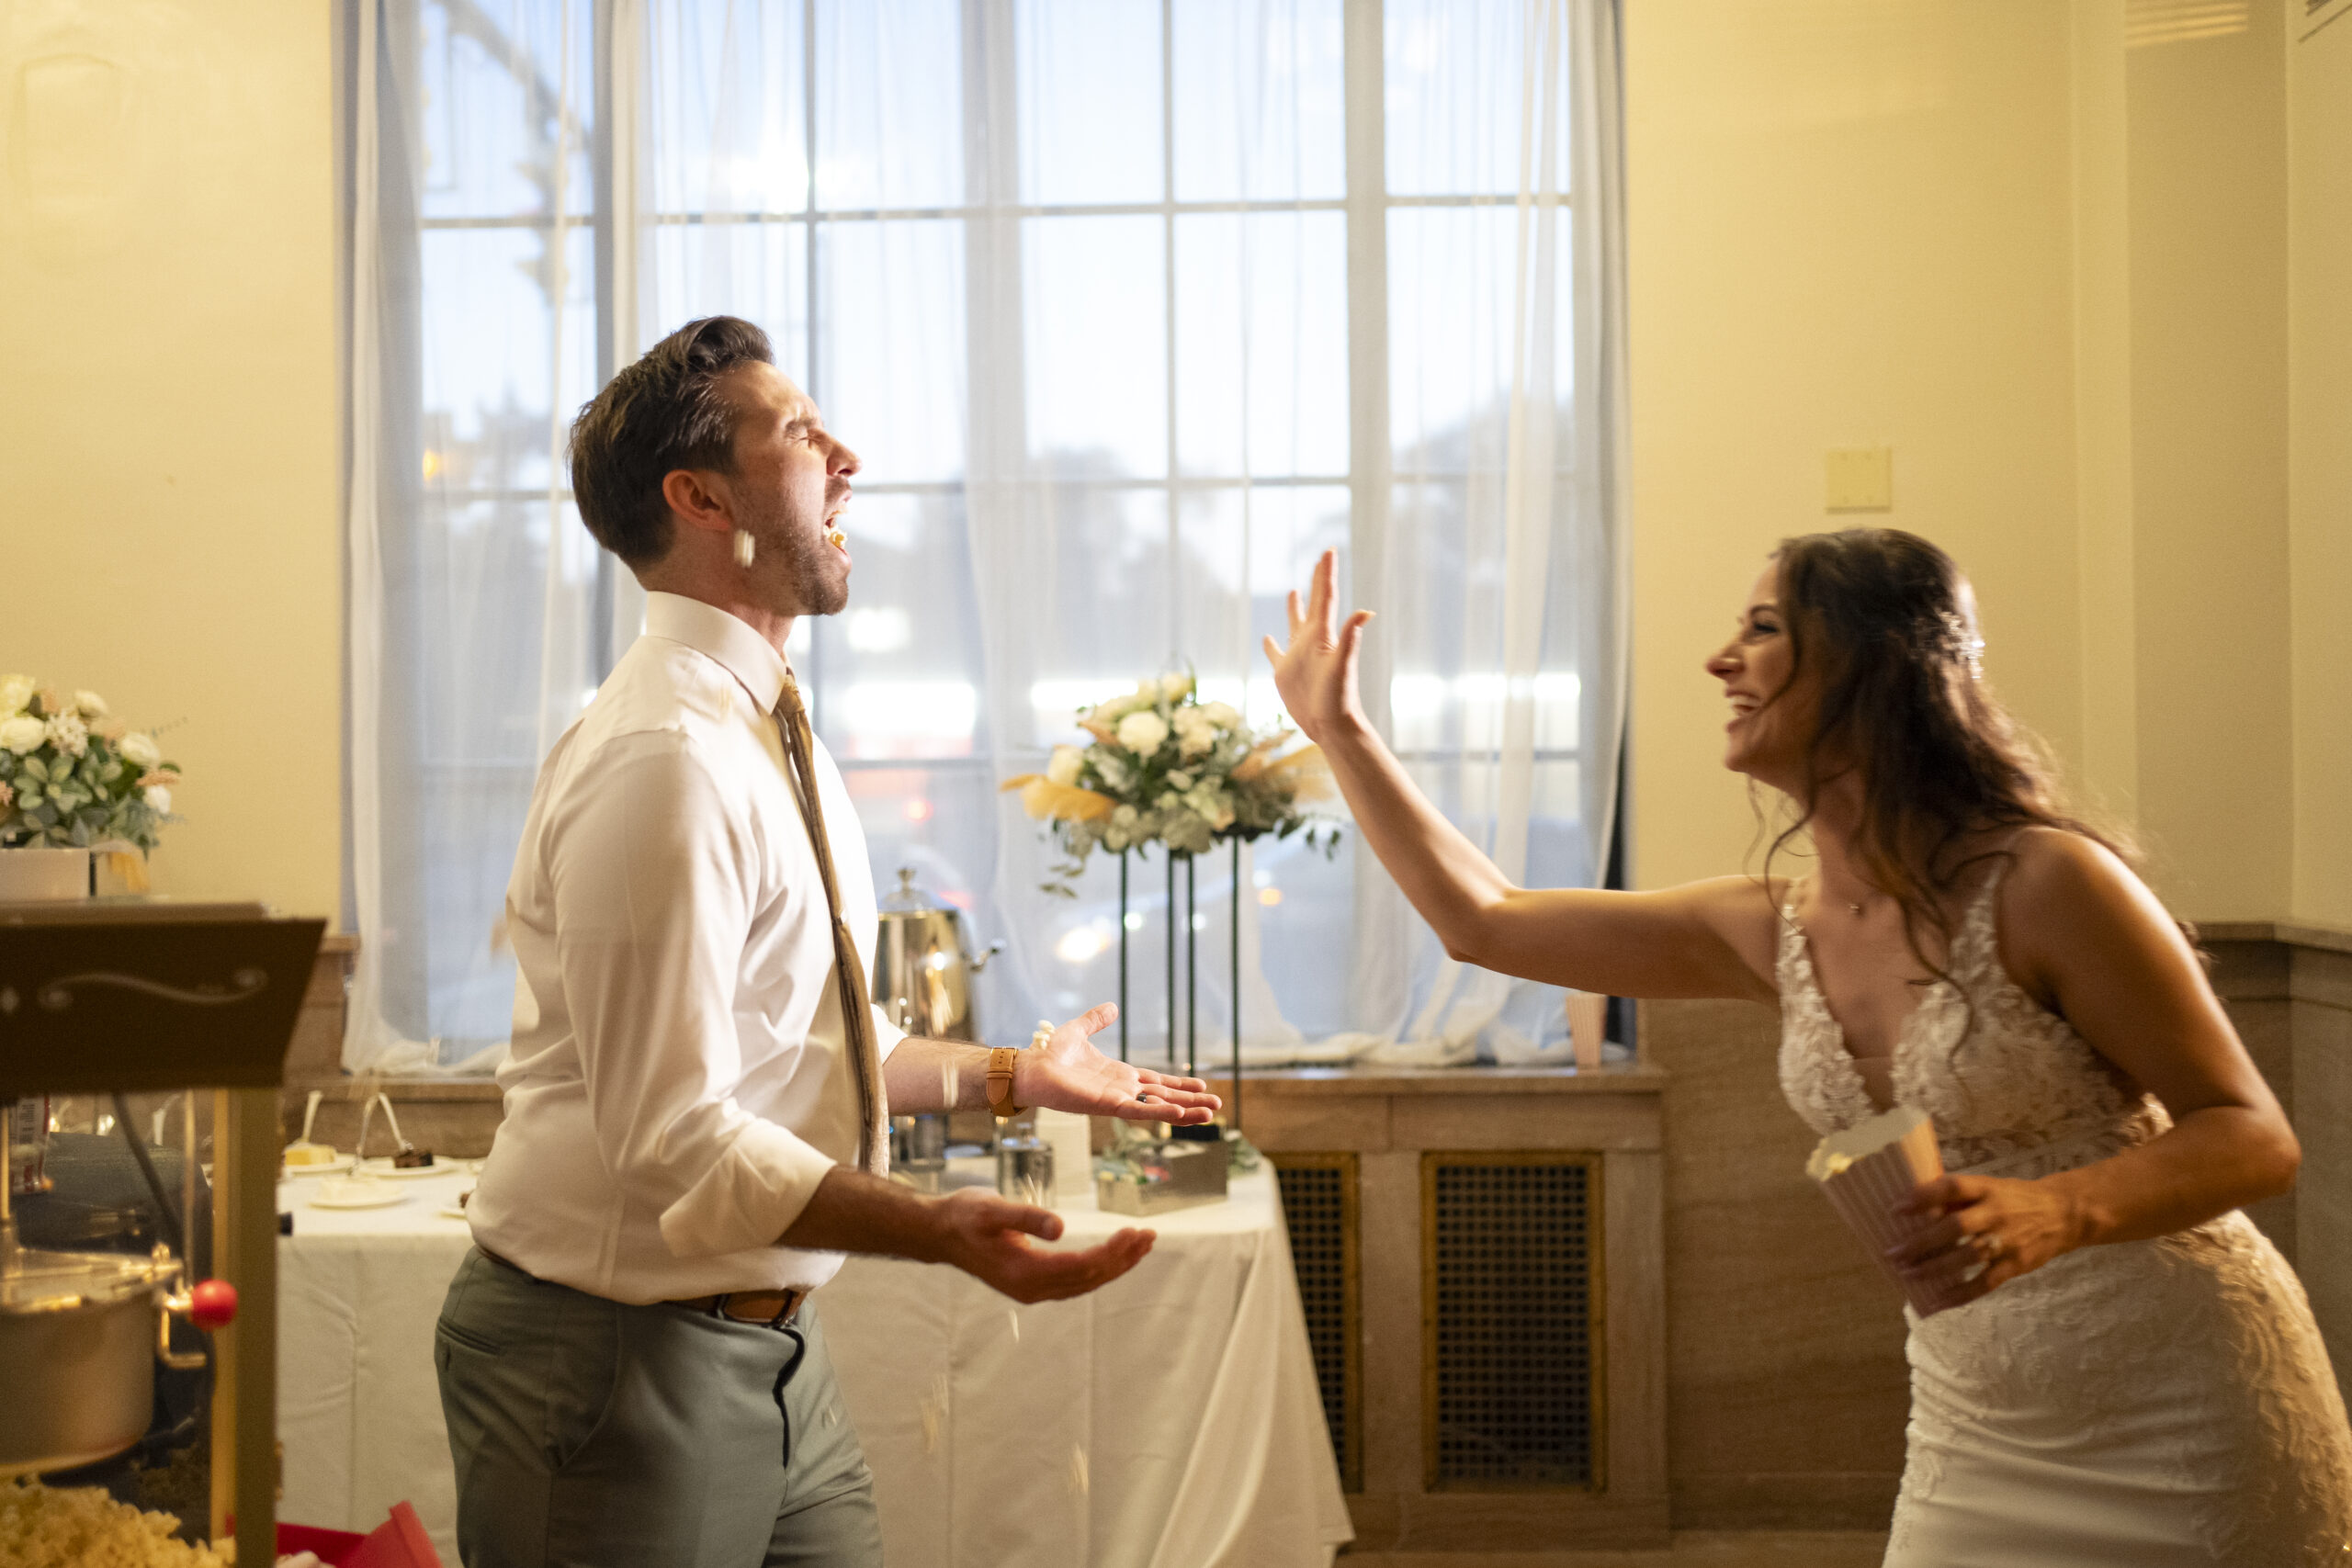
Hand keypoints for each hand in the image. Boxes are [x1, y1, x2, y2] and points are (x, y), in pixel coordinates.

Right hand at [933, 1188, 1155, 1303]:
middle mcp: (1031, 1289)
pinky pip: (1075, 1281)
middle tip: (1149, 1236)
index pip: (1082, 1267)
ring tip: (1142, 1245)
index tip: (1136, 1232)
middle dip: (1123, 1258)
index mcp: (1024, 1273)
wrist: (940, 1233)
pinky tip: (1114, 1256)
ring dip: (1115, 1265)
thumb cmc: (965, 1216)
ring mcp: (1032, 1290)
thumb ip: (1026, 1218)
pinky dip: (1099, 1268)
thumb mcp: (992, 1210)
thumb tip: (1060, 1227)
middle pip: (1089, 1278)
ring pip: (1085, 1282)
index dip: (1113, 1252)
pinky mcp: (1032, 1284)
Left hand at [1014, 1003, 1221, 1124]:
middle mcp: (1122, 1090)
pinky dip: (1159, 1112)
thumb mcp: (1079, 1031)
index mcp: (1119, 1075)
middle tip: (1217, 1107)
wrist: (1031, 1068)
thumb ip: (1096, 1020)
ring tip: (1209, 1115)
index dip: (1179, 1085)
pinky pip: (1138, 1111)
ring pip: (1158, 1107)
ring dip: (1184, 1111)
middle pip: (1164, 1097)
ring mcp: (1116, 1099)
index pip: (1157, 1082)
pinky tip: (1180, 1115)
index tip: (1202, 1086)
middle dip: (1190, 1102)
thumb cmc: (1050, 1054)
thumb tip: (1112, 1007)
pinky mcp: (1107, 1105)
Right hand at [1261, 547, 1372, 745]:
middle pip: (1314, 604)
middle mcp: (1311, 641)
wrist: (1330, 726)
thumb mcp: (1342, 664)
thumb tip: (1367, 611)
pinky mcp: (1285, 673)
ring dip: (1295, 608)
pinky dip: (1271, 645)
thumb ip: (1350, 637)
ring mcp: (1297, 656)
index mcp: (1323, 635)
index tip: (1328, 550)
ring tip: (1294, 591)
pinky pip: (1276, 654)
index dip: (1326, 573)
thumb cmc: (1338, 697)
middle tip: (1319, 561)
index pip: (1325, 597)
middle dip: (1317, 582)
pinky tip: (1267, 638)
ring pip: (1294, 624)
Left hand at [1890, 1173, 2086, 1294]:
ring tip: (1908, 1274)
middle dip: (1921, 1241)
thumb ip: (1958, 1198)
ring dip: (1935, 1268)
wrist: (2065, 1214)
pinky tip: (1939, 1300)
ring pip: (1967, 1256)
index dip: (1923, 1197)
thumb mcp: (1990, 1187)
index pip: (1952, 1188)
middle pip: (1955, 1227)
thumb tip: (1914, 1206)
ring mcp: (2008, 1240)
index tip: (1896, 1209)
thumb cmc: (2015, 1199)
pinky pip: (1985, 1283)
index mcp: (1986, 1189)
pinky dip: (1961, 1293)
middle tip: (1893, 1253)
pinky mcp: (2017, 1265)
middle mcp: (1996, 1213)